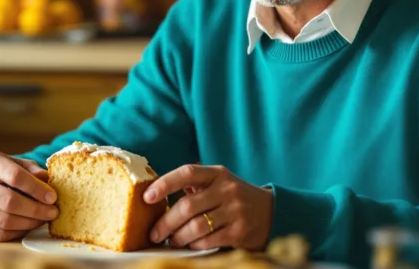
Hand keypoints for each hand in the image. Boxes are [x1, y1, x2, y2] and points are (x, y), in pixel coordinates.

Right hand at [0, 150, 58, 241]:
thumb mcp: (9, 163)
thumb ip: (29, 169)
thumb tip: (49, 180)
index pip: (15, 176)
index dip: (37, 188)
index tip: (53, 196)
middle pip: (11, 202)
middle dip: (37, 209)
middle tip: (53, 212)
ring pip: (7, 220)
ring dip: (30, 222)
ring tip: (43, 219)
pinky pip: (1, 234)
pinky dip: (19, 232)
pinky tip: (28, 226)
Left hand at [145, 164, 273, 250]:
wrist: (271, 211)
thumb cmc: (234, 197)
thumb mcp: (219, 183)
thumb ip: (195, 186)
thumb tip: (156, 197)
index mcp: (217, 174)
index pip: (187, 172)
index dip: (165, 184)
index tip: (146, 197)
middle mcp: (227, 190)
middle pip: (187, 206)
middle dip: (166, 222)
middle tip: (154, 233)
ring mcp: (235, 211)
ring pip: (196, 226)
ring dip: (178, 237)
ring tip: (171, 240)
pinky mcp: (240, 232)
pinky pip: (209, 241)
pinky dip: (194, 245)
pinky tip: (190, 245)